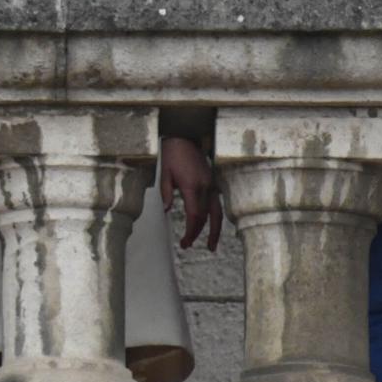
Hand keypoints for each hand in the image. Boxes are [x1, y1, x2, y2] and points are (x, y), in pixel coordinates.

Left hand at [160, 136, 220, 250]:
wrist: (185, 137)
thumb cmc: (172, 154)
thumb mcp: (164, 173)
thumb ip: (166, 193)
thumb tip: (166, 211)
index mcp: (192, 186)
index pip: (195, 215)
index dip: (191, 231)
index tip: (185, 242)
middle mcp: (205, 187)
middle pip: (206, 217)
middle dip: (199, 234)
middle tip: (190, 245)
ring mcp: (212, 185)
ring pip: (217, 213)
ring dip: (215, 230)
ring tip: (212, 245)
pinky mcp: (213, 182)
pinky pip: (217, 204)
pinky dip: (216, 218)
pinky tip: (213, 227)